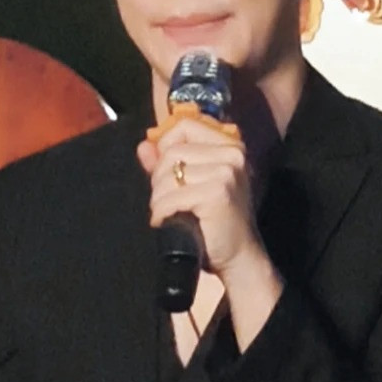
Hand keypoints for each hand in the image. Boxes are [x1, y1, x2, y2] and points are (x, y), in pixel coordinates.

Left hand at [138, 104, 262, 280]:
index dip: (166, 145)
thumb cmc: (216, 221)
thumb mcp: (193, 185)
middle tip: (166, 201)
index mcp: (230, 145)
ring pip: (169, 174)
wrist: (238, 255)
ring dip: (159, 198)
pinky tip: (168, 222)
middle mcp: (232, 154)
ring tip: (168, 213)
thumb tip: (143, 146)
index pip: (184, 125)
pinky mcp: (217, 193)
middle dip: (160, 179)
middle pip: (172, 151)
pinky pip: (172, 196)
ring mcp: (226, 172)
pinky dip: (162, 212)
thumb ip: (167, 163)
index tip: (165, 170)